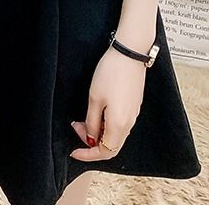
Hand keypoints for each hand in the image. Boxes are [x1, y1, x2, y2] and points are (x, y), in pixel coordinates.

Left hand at [69, 43, 146, 160]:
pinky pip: (120, 124)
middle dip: (92, 143)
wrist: (130, 54)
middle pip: (111, 146)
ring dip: (98, 133)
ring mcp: (133, 115)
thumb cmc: (111, 72)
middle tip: (77, 129)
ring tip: (83, 119)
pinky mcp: (134, 106)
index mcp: (119, 124)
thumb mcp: (94, 98)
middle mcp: (129, 123)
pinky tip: (97, 112)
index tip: (74, 150)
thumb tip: (90, 137)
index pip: (105, 152)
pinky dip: (106, 125)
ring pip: (115, 135)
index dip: (88, 154)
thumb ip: (91, 121)